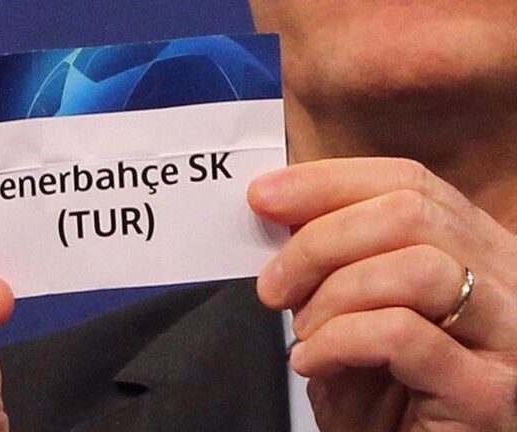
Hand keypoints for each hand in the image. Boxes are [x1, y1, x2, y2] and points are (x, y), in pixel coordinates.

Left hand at [248, 158, 516, 430]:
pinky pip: (401, 334)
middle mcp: (507, 284)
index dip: (330, 182)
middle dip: (320, 240)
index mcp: (476, 252)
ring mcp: (508, 338)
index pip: (410, 184)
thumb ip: (334, 259)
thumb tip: (280, 207)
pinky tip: (314, 362)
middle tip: (273, 283)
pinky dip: (340, 340)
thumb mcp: (351, 312)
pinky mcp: (488, 394)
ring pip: (416, 267)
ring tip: (305, 333)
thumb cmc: (380, 397)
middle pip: (411, 214)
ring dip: (334, 295)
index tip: (264, 195)